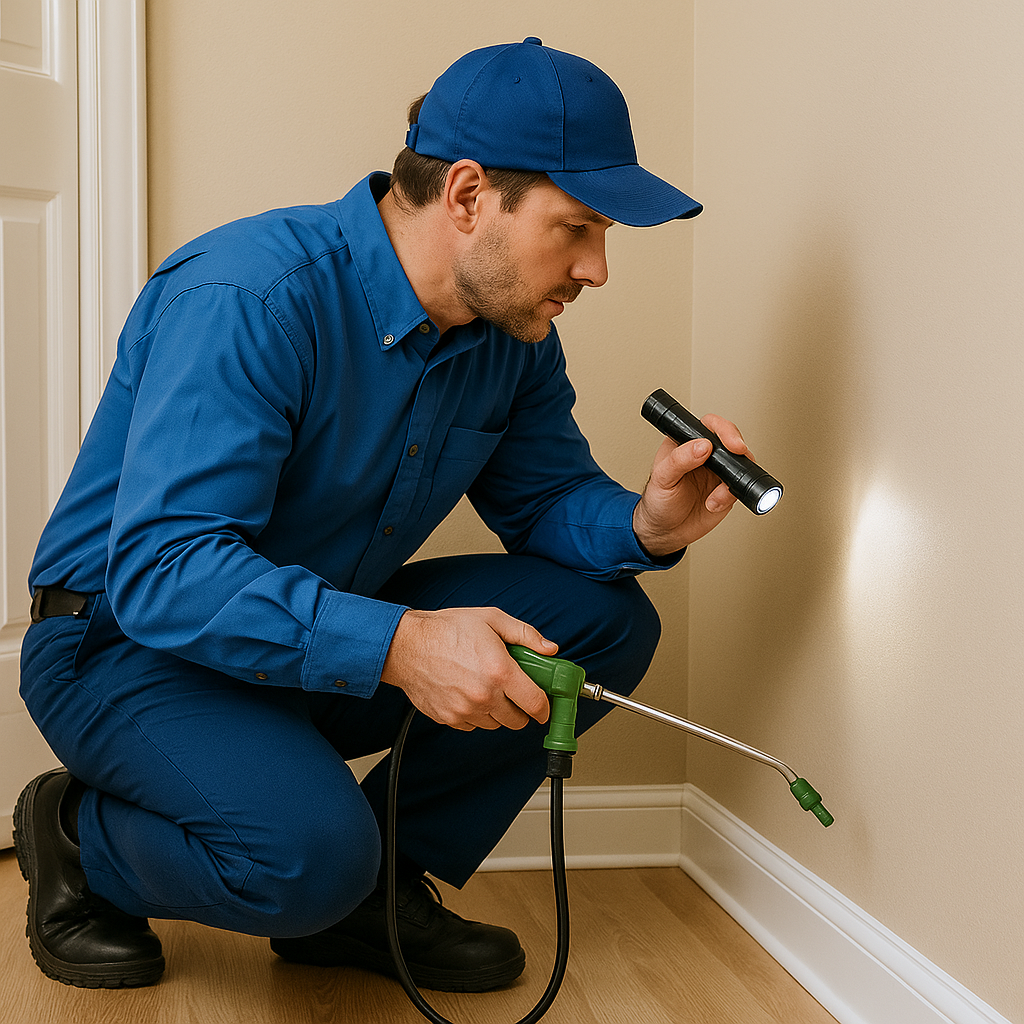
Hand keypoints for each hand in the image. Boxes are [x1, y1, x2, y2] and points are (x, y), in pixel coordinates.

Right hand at [380, 606, 554, 730]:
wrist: (406, 645)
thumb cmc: (447, 629)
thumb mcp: (492, 619)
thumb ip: (525, 635)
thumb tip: (550, 649)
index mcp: (500, 671)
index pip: (535, 704)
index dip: (544, 708)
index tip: (544, 706)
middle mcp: (484, 696)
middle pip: (517, 721)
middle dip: (521, 709)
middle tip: (516, 692)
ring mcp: (466, 710)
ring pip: (495, 724)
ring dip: (498, 712)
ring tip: (488, 688)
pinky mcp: (449, 719)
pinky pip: (473, 725)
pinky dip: (476, 714)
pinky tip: (469, 693)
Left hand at [632, 413, 749, 556]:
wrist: (665, 532)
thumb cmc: (657, 502)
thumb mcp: (662, 478)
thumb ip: (679, 460)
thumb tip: (702, 446)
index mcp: (686, 443)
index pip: (708, 425)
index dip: (723, 429)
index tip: (730, 442)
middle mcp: (705, 454)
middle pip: (731, 439)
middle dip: (738, 449)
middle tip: (738, 457)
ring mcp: (718, 472)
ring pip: (741, 463)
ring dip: (734, 478)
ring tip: (714, 496)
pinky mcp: (727, 490)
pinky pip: (740, 487)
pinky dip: (730, 495)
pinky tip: (713, 503)